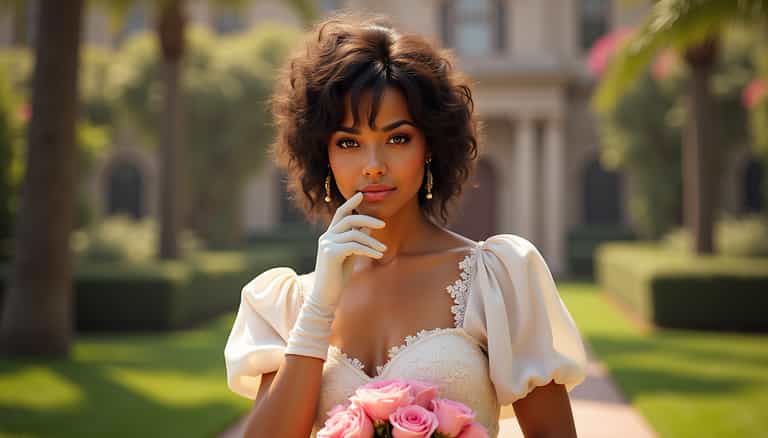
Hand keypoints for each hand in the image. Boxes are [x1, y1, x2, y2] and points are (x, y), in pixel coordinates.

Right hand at [313, 191, 386, 309]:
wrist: (325, 296)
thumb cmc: (338, 277)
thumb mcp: (350, 255)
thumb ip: (356, 241)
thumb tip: (368, 227)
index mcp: (330, 236)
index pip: (340, 214)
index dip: (350, 204)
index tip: (361, 195)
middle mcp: (326, 237)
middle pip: (349, 219)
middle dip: (368, 219)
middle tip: (383, 224)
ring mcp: (327, 244)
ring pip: (354, 234)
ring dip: (372, 241)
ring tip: (383, 249)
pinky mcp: (330, 253)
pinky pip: (354, 246)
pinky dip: (368, 249)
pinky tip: (378, 255)